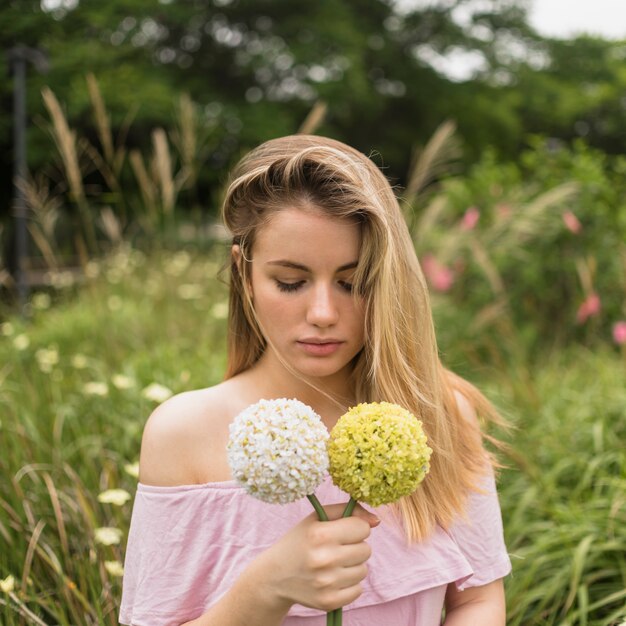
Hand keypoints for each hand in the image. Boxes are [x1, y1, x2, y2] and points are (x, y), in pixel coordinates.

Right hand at [249, 502, 378, 613]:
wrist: (275, 575)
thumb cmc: (300, 541)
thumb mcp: (317, 518)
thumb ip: (347, 511)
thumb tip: (376, 520)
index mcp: (320, 534)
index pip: (363, 528)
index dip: (354, 528)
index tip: (341, 531)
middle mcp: (324, 559)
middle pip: (366, 549)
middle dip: (354, 546)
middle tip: (335, 548)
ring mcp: (327, 583)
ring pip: (363, 570)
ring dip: (352, 565)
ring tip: (332, 563)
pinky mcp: (329, 601)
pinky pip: (358, 590)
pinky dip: (348, 584)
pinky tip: (332, 578)